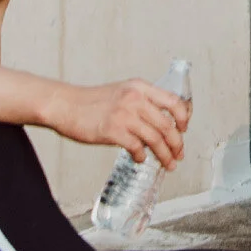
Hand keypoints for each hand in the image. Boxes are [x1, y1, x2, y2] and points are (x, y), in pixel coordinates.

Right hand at [50, 79, 189, 168]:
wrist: (66, 105)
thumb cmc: (92, 101)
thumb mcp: (122, 91)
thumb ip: (141, 101)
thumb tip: (160, 122)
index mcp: (139, 87)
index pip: (173, 101)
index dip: (184, 118)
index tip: (184, 130)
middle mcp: (135, 98)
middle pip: (167, 124)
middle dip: (177, 143)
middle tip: (179, 154)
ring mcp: (124, 114)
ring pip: (155, 138)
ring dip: (165, 154)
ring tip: (168, 163)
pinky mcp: (112, 130)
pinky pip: (136, 147)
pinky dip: (142, 156)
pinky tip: (141, 158)